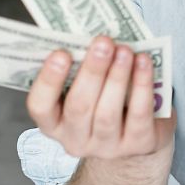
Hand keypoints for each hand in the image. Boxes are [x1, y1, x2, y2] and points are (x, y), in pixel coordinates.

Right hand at [26, 36, 175, 159]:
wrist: (142, 138)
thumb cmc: (108, 103)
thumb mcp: (90, 90)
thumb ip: (82, 71)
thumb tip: (89, 37)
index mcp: (55, 124)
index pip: (40, 107)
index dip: (48, 80)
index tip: (60, 53)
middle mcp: (76, 140)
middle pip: (79, 106)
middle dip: (92, 71)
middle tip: (103, 42)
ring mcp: (107, 147)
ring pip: (108, 112)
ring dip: (117, 76)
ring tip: (125, 50)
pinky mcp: (138, 145)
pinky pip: (139, 114)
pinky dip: (142, 84)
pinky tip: (144, 62)